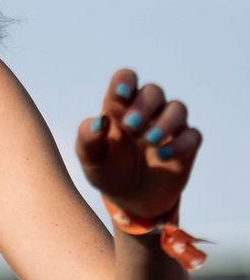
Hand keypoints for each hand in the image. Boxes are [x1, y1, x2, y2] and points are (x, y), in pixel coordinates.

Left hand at [75, 67, 202, 222]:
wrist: (130, 200)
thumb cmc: (107, 171)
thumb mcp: (91, 159)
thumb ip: (88, 139)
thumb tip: (98, 121)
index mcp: (120, 107)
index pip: (126, 79)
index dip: (126, 80)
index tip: (121, 95)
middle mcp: (147, 112)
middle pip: (153, 91)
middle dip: (144, 105)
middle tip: (131, 126)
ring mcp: (168, 127)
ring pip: (178, 108)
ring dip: (165, 121)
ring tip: (149, 140)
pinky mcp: (186, 146)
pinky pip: (192, 136)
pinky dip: (180, 144)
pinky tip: (162, 155)